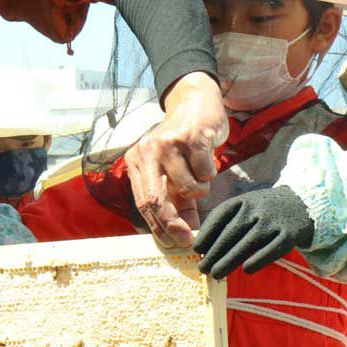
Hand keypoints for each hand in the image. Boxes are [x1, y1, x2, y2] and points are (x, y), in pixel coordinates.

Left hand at [125, 72, 227, 247]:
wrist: (195, 103)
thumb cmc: (183, 145)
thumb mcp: (173, 173)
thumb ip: (176, 202)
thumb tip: (185, 236)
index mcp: (136, 161)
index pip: (143, 202)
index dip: (159, 227)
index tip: (175, 243)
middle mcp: (147, 151)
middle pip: (156, 199)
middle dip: (173, 223)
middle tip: (188, 238)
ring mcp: (168, 143)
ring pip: (188, 188)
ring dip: (200, 188)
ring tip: (199, 171)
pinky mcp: (191, 137)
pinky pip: (205, 173)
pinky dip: (210, 173)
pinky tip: (206, 157)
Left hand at [196, 186, 313, 278]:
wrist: (300, 203)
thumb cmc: (262, 210)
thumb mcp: (243, 206)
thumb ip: (225, 220)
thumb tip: (201, 246)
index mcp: (241, 201)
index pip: (220, 216)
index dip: (207, 234)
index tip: (197, 250)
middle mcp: (256, 209)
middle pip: (231, 233)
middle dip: (214, 252)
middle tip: (202, 268)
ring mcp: (273, 222)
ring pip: (248, 243)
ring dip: (230, 260)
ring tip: (216, 274)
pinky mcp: (289, 235)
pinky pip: (272, 250)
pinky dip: (258, 260)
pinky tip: (246, 271)